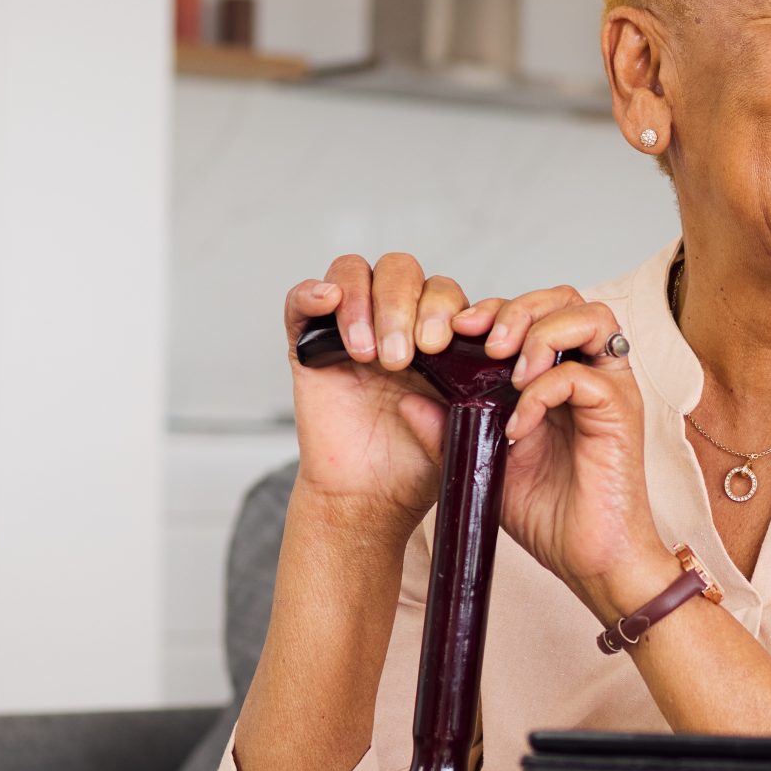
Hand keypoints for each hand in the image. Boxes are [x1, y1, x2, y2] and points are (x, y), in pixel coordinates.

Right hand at [282, 254, 482, 540]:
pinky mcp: (308, 345)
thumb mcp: (463, 430)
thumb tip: (452, 378)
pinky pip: (302, 301)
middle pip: (400, 271)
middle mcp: (396, 322)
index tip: (442, 345)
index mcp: (439, 335)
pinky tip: (330, 303)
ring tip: (370, 355)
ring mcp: (351, 329)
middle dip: (403, 306)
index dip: (445, 307)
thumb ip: (468, 401)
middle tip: (403, 358)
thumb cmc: (419, 464)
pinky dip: (313, 293)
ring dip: (366, 304)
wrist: (371, 498)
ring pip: (355, 273)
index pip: (444, 290)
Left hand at [481, 287, 673, 618]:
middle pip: (567, 298)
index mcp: (561, 377)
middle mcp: (591, 374)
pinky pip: (582, 375)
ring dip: (539, 331)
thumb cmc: (550, 515)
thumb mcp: (485, 464)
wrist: (589, 560)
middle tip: (482, 339)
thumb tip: (407, 400)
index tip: (456, 331)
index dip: (497, 310)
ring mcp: (610, 390)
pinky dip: (543, 391)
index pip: (537, 313)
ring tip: (507, 367)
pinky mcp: (622, 412)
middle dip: (517, 307)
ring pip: (589, 316)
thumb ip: (449, 429)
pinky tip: (518, 426)